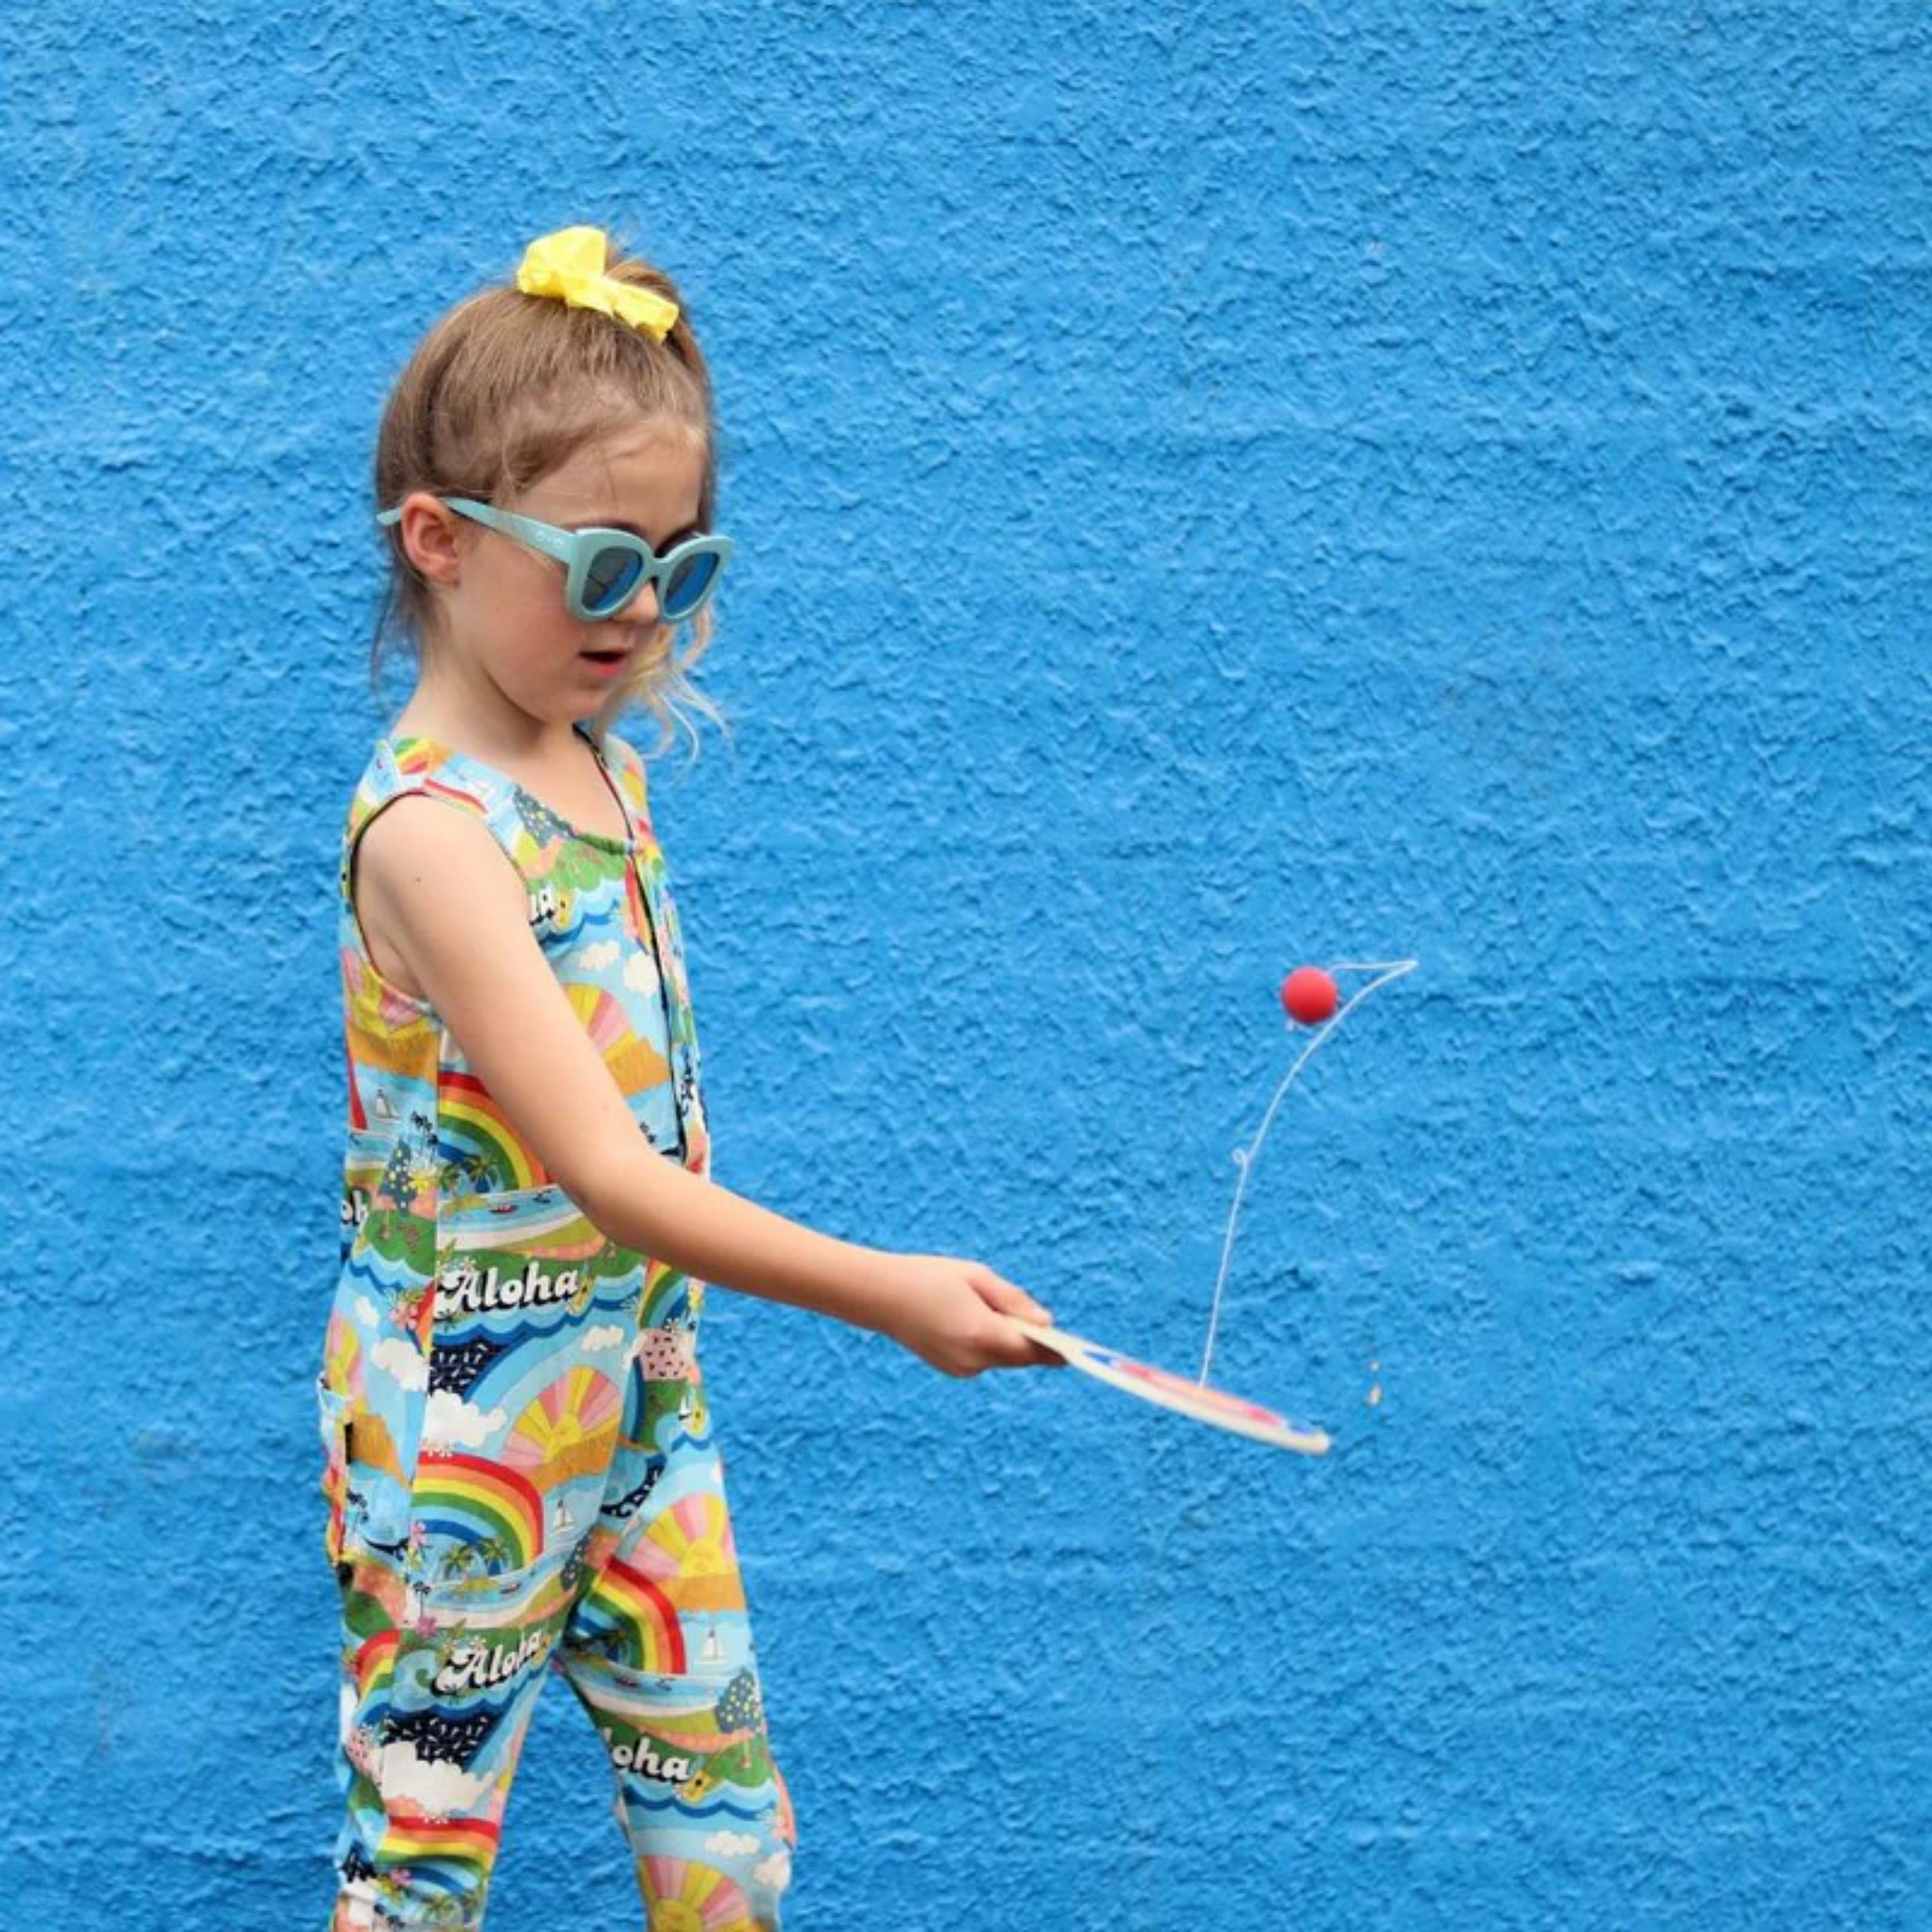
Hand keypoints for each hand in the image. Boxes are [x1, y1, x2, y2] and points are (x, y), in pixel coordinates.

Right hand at [871, 1253, 1070, 1377]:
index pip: (1032, 1350)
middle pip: (1020, 1356)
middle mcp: (973, 1359)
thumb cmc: (930, 1277)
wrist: (880, 1296)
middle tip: (1045, 1325)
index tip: (1078, 1352)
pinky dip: (989, 1343)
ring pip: (1002, 1358)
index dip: (1056, 1349)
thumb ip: (1014, 1301)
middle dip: (1033, 1341)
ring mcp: (960, 1368)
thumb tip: (1046, 1323)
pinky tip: (975, 1321)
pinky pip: (985, 1358)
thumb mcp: (977, 1277)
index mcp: (981, 1333)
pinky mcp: (952, 1369)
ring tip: (994, 1311)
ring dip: (1009, 1340)